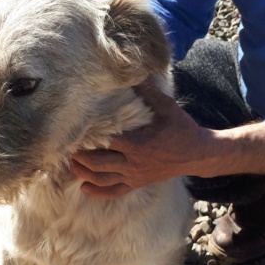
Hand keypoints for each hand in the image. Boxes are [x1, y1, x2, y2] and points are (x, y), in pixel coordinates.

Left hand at [71, 82, 211, 198]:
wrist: (198, 153)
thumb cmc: (182, 129)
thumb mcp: (167, 108)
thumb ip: (148, 92)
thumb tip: (135, 73)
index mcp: (137, 143)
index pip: (106, 141)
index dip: (88, 138)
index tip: (74, 132)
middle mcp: (133, 162)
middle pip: (98, 163)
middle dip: (80, 158)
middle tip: (66, 149)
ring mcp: (135, 175)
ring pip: (103, 179)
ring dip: (85, 173)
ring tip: (72, 165)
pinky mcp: (138, 183)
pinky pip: (115, 191)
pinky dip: (99, 192)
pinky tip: (85, 187)